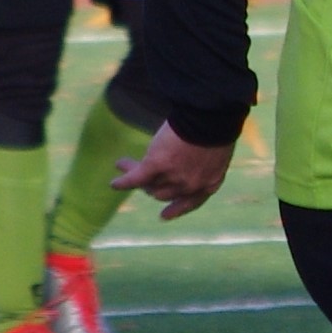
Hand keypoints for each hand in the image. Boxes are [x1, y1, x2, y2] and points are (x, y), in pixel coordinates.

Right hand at [110, 121, 236, 219]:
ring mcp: (174, 177)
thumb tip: (190, 154)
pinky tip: (114, 183)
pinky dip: (124, 181)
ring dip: (133, 176)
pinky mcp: (156, 165)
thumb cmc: (217, 124)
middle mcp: (191, 185)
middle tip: (139, 179)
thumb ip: (204, 159)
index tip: (163, 216)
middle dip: (150, 185)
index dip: (177, 208)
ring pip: (148, 184)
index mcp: (210, 182)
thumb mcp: (216, 147)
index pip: (191, 201)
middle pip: (164, 192)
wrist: (211, 117)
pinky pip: (136, 177)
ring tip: (120, 163)